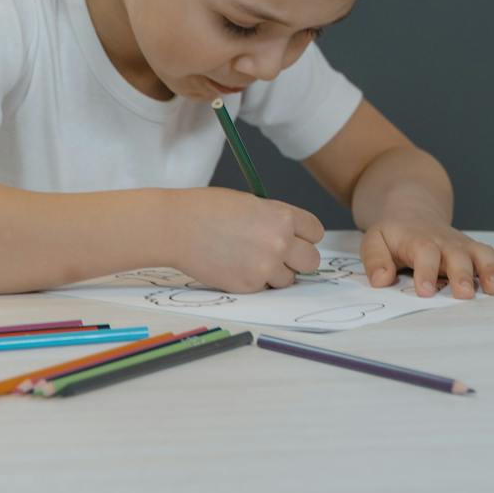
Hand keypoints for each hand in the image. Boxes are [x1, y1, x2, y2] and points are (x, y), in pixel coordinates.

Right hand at [166, 188, 323, 292]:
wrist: (177, 227)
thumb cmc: (209, 210)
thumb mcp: (251, 204)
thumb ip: (275, 220)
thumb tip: (292, 237)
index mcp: (283, 217)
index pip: (315, 232)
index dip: (305, 236)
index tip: (297, 238)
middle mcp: (280, 243)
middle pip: (312, 261)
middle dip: (299, 259)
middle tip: (282, 256)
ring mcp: (265, 267)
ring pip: (289, 279)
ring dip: (276, 273)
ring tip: (251, 259)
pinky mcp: (249, 286)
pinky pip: (264, 288)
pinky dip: (254, 281)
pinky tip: (235, 265)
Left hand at [359, 220, 493, 298]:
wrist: (414, 211)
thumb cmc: (394, 234)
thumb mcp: (374, 241)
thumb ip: (375, 260)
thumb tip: (381, 280)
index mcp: (418, 240)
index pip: (424, 254)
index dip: (426, 272)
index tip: (427, 292)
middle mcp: (444, 242)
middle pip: (457, 255)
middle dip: (462, 274)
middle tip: (465, 294)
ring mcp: (462, 245)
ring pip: (480, 254)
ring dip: (491, 270)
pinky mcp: (474, 250)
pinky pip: (493, 255)